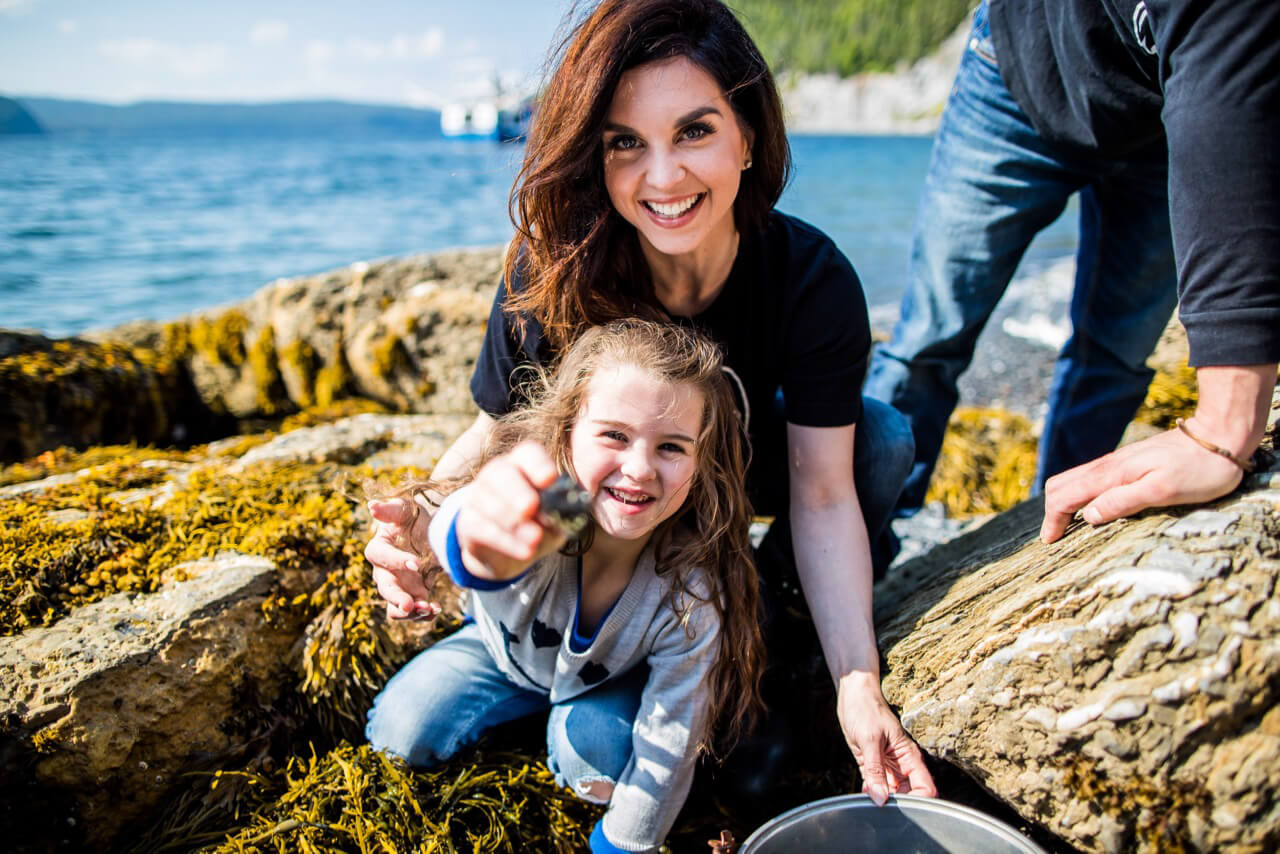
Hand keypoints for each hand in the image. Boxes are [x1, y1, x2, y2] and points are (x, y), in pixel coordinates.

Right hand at [366, 497, 440, 620]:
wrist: (429, 533)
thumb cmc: (412, 519)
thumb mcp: (404, 509)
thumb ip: (389, 509)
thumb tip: (372, 506)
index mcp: (378, 549)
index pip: (381, 557)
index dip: (396, 561)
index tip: (416, 563)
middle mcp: (384, 572)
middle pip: (385, 588)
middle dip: (396, 599)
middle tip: (410, 605)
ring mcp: (398, 586)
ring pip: (395, 607)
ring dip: (410, 612)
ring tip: (428, 609)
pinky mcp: (413, 595)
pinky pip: (413, 612)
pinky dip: (424, 614)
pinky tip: (436, 609)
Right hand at [455, 442, 567, 579]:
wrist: (509, 553)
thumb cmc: (539, 526)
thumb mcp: (556, 521)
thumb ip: (559, 516)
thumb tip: (556, 517)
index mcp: (523, 465)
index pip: (527, 454)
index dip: (538, 465)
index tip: (549, 480)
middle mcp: (496, 474)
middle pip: (501, 472)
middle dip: (517, 491)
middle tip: (531, 507)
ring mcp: (478, 496)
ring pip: (490, 503)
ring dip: (513, 522)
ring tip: (535, 539)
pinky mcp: (467, 522)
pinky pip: (483, 529)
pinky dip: (506, 541)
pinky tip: (525, 551)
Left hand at [837, 672, 936, 803]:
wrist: (853, 694)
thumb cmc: (866, 710)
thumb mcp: (870, 739)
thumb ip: (875, 770)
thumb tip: (880, 798)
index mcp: (910, 756)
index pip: (925, 788)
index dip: (918, 801)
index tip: (902, 808)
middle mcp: (902, 764)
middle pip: (909, 794)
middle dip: (898, 804)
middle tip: (882, 807)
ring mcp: (887, 765)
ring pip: (891, 792)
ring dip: (882, 798)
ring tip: (870, 799)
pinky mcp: (872, 764)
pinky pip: (875, 785)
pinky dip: (871, 791)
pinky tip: (864, 790)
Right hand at [1040, 423, 1244, 543]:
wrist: (1220, 436)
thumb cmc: (1199, 469)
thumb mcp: (1163, 491)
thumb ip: (1122, 502)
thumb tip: (1087, 516)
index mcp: (1112, 474)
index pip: (1065, 496)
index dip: (1053, 519)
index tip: (1049, 541)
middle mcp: (1109, 466)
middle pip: (1061, 484)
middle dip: (1051, 509)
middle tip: (1054, 534)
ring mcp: (1118, 463)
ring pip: (1074, 479)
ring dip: (1064, 502)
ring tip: (1067, 524)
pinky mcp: (1129, 463)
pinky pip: (1091, 478)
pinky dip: (1080, 494)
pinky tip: (1092, 506)